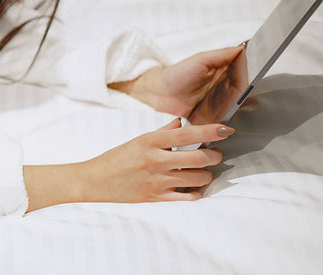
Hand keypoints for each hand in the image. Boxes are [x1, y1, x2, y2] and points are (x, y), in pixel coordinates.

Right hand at [82, 119, 230, 202]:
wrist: (96, 181)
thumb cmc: (116, 158)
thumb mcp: (138, 139)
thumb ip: (163, 132)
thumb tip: (182, 124)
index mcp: (151, 141)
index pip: (188, 134)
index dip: (211, 131)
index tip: (226, 129)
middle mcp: (157, 160)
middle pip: (200, 158)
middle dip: (214, 156)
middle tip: (215, 154)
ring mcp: (158, 181)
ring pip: (198, 179)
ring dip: (207, 174)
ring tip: (203, 171)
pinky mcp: (158, 197)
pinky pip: (188, 197)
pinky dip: (196, 192)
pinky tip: (193, 187)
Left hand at [110, 44, 245, 117]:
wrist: (158, 92)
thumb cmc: (177, 73)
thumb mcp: (200, 60)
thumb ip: (221, 55)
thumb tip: (241, 48)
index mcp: (222, 71)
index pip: (243, 72)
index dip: (252, 72)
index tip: (259, 72)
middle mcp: (223, 86)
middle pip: (242, 90)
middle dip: (247, 91)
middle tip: (250, 90)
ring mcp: (218, 101)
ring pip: (236, 104)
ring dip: (239, 105)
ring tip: (242, 103)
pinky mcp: (211, 115)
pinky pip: (224, 118)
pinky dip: (228, 118)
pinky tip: (231, 117)